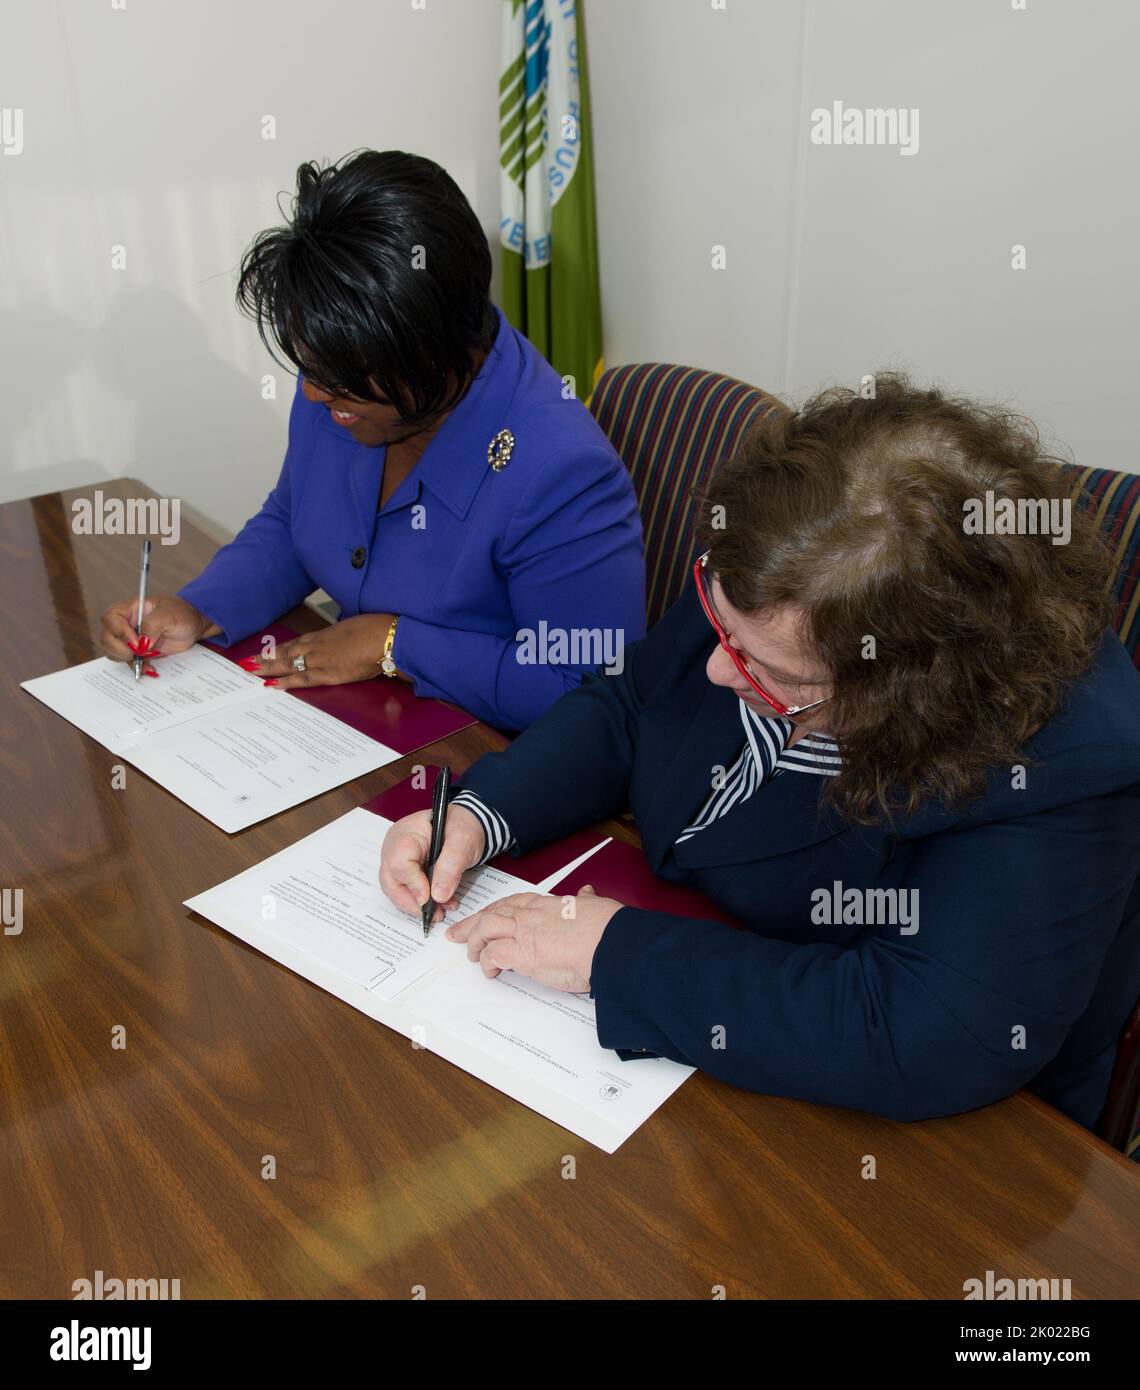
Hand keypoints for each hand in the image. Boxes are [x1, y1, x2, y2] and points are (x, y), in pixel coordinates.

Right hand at [100, 594, 216, 667]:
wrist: (193, 626)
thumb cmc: (181, 614)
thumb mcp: (169, 616)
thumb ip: (153, 626)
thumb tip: (140, 645)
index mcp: (130, 609)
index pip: (111, 619)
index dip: (120, 632)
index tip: (137, 642)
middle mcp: (125, 624)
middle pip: (107, 638)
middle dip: (120, 649)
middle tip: (139, 653)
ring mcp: (130, 639)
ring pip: (113, 652)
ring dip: (127, 660)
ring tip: (146, 661)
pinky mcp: (137, 652)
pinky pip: (129, 662)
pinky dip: (137, 668)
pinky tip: (150, 669)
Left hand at [246, 614, 403, 688]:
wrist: (385, 637)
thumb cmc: (375, 629)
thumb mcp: (355, 628)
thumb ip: (343, 637)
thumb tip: (342, 641)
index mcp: (324, 635)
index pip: (295, 643)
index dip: (278, 648)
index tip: (265, 651)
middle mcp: (317, 646)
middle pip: (285, 652)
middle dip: (264, 658)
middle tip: (244, 663)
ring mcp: (320, 659)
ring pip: (287, 664)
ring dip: (267, 668)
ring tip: (249, 671)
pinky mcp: (329, 673)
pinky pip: (302, 679)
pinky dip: (286, 682)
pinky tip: (271, 685)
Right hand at [380, 805, 485, 923]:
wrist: (466, 823)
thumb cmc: (463, 826)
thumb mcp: (463, 842)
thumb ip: (450, 867)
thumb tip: (438, 896)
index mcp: (406, 834)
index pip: (399, 863)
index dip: (414, 885)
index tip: (433, 898)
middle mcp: (394, 846)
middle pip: (391, 881)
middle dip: (412, 902)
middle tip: (435, 915)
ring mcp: (396, 858)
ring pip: (395, 889)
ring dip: (416, 904)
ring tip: (440, 911)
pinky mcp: (403, 869)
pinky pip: (404, 889)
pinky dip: (419, 900)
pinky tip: (438, 903)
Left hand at [446, 885, 621, 993]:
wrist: (611, 943)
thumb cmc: (608, 928)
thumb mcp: (595, 906)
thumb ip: (587, 901)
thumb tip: (588, 894)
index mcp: (548, 903)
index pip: (512, 902)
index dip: (494, 910)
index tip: (485, 915)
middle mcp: (531, 914)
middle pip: (491, 913)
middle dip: (471, 924)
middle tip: (457, 934)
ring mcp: (524, 932)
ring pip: (485, 929)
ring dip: (474, 942)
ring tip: (470, 955)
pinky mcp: (522, 954)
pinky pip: (492, 955)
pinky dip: (487, 963)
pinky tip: (491, 971)